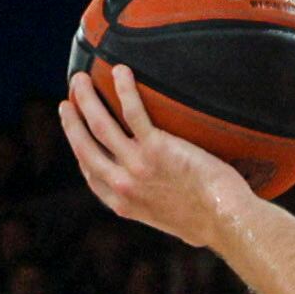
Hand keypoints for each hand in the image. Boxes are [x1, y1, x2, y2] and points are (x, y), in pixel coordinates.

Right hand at [60, 62, 246, 244]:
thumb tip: (167, 190)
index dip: (79, 148)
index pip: (91, 172)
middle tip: (68, 98)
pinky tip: (120, 70)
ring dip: (86, 99)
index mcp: (124, 204)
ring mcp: (137, 166)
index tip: (74, 130)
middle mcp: (123, 186)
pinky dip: (125, 88)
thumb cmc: (210, 223)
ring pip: (100, 125)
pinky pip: (133, 111)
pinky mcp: (157, 149)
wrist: (226, 221)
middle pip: (85, 146)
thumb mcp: (171, 219)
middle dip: (72, 120)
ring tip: (80, 79)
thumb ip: (158, 202)